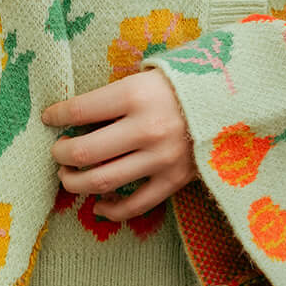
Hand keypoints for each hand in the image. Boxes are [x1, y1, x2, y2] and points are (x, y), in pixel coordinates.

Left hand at [43, 70, 199, 220]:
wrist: (236, 100)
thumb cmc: (184, 83)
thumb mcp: (148, 75)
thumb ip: (116, 95)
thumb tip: (77, 116)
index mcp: (135, 95)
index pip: (79, 110)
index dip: (56, 116)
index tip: (49, 118)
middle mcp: (145, 128)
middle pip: (83, 152)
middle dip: (60, 154)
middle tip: (57, 152)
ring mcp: (160, 158)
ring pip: (102, 181)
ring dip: (75, 183)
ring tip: (68, 176)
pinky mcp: (174, 180)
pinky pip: (135, 205)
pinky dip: (111, 210)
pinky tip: (99, 205)